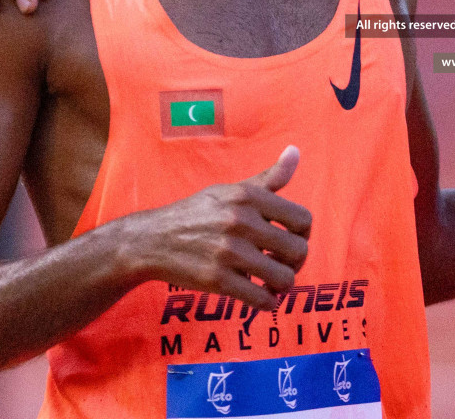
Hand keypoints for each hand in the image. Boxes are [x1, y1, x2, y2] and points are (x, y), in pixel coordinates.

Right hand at [129, 146, 312, 310]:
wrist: (151, 240)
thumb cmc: (197, 213)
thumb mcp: (231, 189)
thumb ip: (268, 178)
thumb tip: (295, 151)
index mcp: (248, 197)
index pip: (303, 219)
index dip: (303, 234)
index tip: (291, 240)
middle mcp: (241, 221)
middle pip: (298, 250)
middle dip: (295, 263)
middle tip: (282, 265)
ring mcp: (229, 252)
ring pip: (284, 278)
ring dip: (283, 285)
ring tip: (272, 282)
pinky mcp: (217, 280)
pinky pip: (261, 299)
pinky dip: (267, 303)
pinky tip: (260, 296)